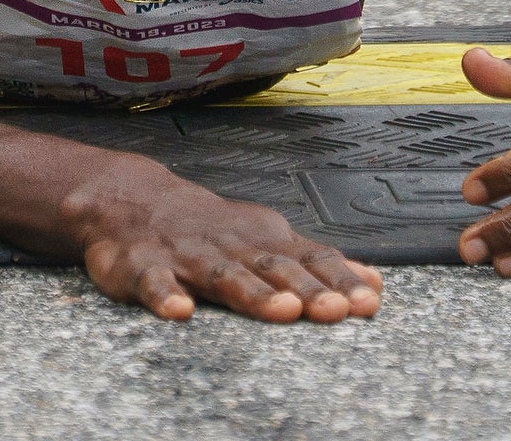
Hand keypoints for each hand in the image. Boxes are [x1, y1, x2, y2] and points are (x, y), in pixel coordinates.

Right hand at [64, 157, 384, 322]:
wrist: (134, 198)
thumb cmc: (213, 231)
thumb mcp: (267, 241)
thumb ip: (316, 265)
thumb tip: (376, 285)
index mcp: (263, 241)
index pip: (309, 259)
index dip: (339, 280)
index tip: (368, 302)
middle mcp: (231, 246)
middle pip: (273, 269)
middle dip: (306, 289)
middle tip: (336, 309)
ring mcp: (187, 255)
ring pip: (223, 275)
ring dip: (253, 292)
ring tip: (281, 309)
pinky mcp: (142, 266)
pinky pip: (153, 282)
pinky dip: (165, 294)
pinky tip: (179, 311)